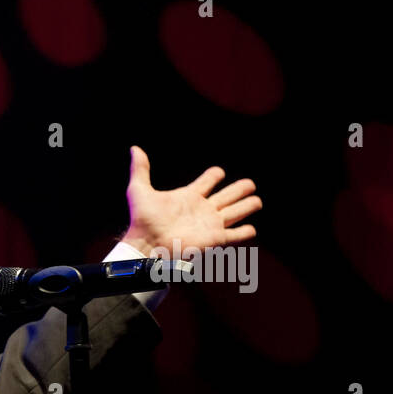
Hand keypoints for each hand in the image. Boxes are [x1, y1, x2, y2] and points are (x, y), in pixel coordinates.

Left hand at [120, 145, 261, 257]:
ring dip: (248, 205)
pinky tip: (252, 229)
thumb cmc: (142, 221)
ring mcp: (210, 224)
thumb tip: (135, 148)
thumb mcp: (139, 191)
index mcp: (189, 196)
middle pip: (228, 195)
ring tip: (257, 201)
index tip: (217, 173)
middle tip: (250, 184)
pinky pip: (236, 235)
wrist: (146, 245)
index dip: (214, 175)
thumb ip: (140, 169)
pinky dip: (245, 232)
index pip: (209, 181)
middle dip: (240, 188)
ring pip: (237, 212)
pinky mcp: (215, 239)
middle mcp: (203, 209)